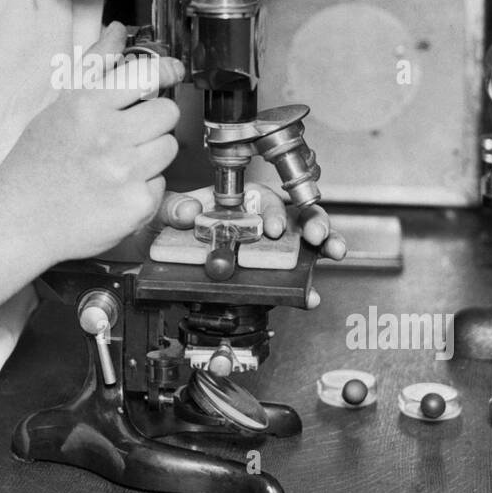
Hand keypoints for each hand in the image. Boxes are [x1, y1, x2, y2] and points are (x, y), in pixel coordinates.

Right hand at [0, 21, 184, 263]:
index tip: (171, 72)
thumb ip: (94, 66)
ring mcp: (124, 173)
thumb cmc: (35, 164)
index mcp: (86, 106)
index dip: (166, 71)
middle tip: (130, 132)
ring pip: (168, 147)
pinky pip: (160, 184)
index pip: (146, 75)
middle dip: (154, 119)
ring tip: (119, 164)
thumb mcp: (60, 106)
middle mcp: (107, 137)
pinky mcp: (135, 205)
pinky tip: (115, 191)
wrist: (17, 221)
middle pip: (166, 112)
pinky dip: (143, 188)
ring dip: (151, 154)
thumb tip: (118, 30)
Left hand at [102, 183, 346, 262]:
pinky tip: (312, 293)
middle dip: (312, 222)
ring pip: (305, 240)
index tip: (272, 228)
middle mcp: (259, 221)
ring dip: (324, 241)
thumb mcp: (165, 212)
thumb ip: (174, 207)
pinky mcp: (271, 273)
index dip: (272, 211)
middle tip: (315, 236)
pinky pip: (294, 275)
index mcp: (238, 202)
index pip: (262, 199)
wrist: (159, 256)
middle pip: (295, 216)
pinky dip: (307, 284)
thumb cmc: (170, 227)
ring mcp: (268, 247)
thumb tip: (189, 211)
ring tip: (332, 249)